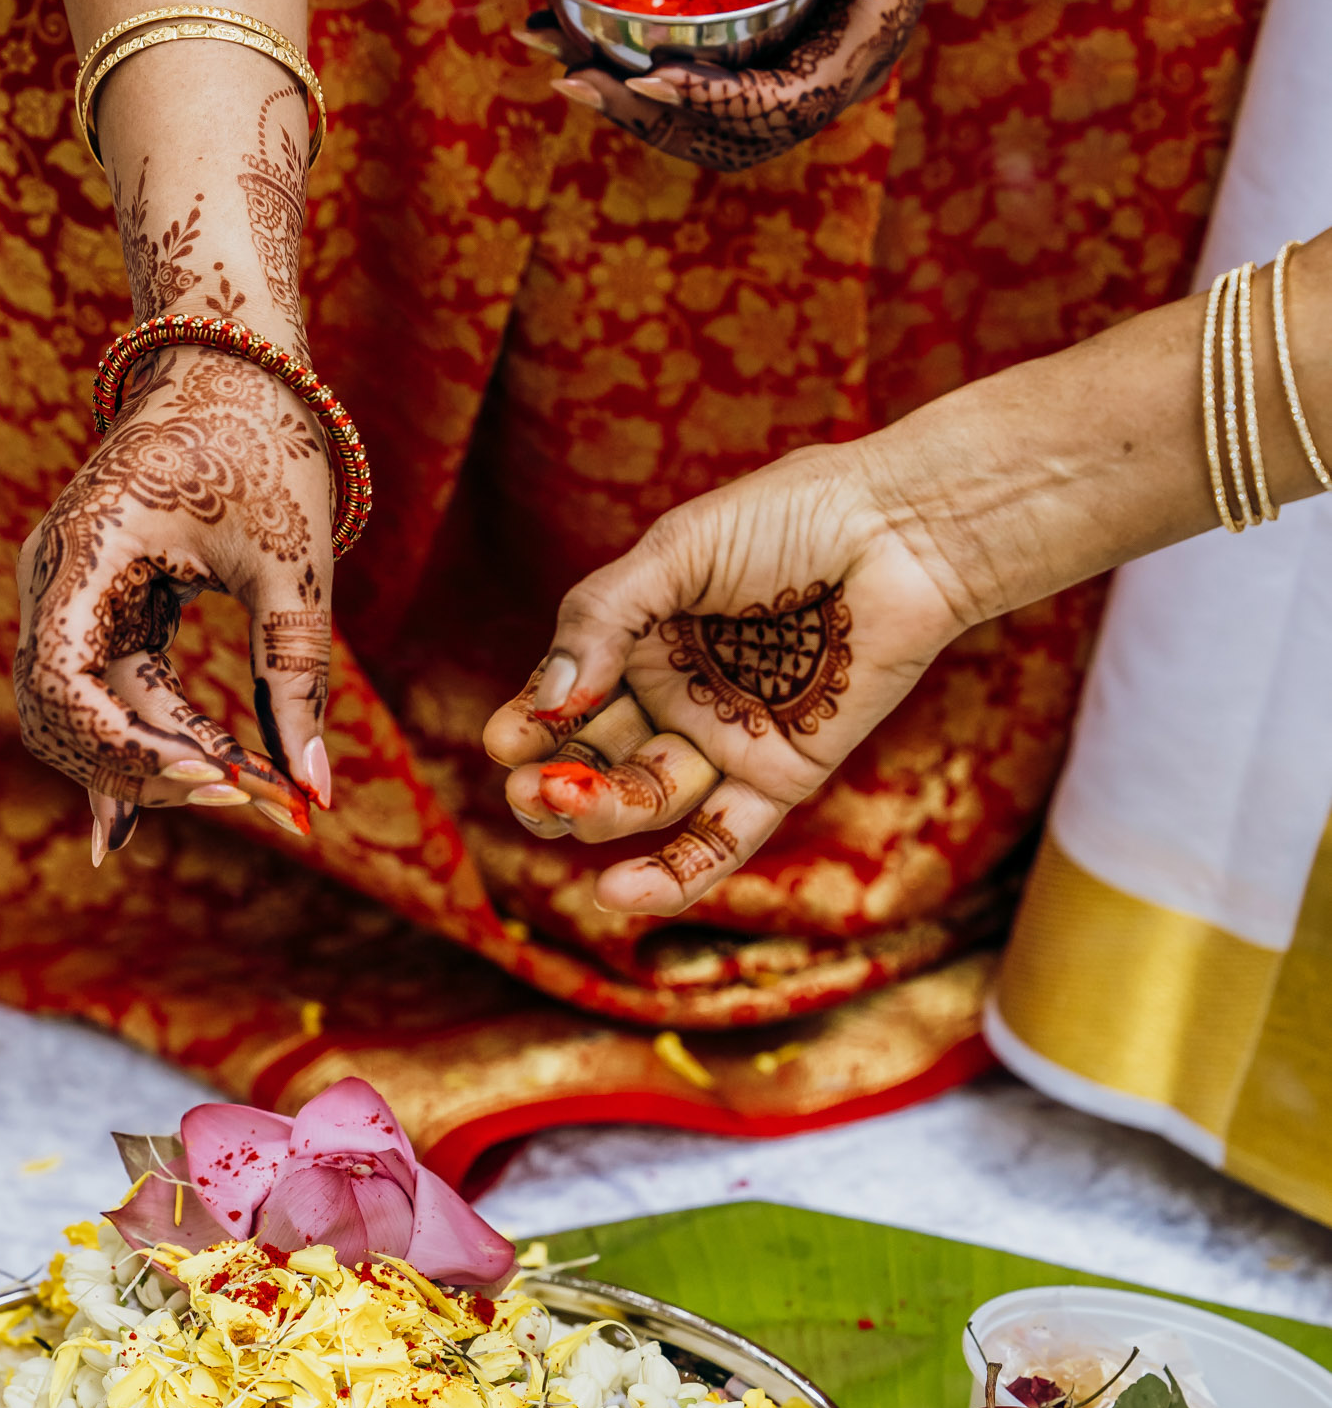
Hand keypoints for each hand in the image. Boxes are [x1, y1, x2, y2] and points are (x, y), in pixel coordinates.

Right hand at [14, 346, 334, 860]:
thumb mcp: (291, 564)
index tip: (216, 777)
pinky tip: (193, 792)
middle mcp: (56, 579)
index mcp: (87, 551)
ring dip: (161, 762)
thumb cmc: (265, 446)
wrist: (234, 368)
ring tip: (256, 796)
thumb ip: (296, 676)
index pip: (64, 684)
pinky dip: (158, 738)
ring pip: (89, 714)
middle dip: (150, 769)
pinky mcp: (100, 606)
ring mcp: (70, 594)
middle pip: (66, 715)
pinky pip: (112, 692)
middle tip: (254, 801)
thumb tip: (315, 793)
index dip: (127, 748)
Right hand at [485, 439, 986, 914]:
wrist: (905, 529)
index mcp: (641, 640)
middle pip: (598, 760)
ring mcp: (728, 740)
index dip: (529, 728)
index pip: (566, 700)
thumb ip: (603, 617)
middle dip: (556, 783)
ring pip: (649, 801)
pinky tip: (618, 891)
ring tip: (567, 807)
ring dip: (602, 814)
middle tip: (530, 790)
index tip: (502, 743)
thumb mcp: (677, 550)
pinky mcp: (784, 775)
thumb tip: (544, 698)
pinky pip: (721, 838)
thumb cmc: (794, 516)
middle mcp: (677, 697)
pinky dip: (674, 874)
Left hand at [525, 0, 1065, 172]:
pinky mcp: (764, 39)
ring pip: (706, 117)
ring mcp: (794, 60)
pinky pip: (700, 73)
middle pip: (732, 133)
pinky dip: (639, 66)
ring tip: (561, 66)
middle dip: (651, 116)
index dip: (714, 102)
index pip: (782, 105)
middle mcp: (826, 70)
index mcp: (862, 47)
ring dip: (631, 102)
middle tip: (575, 81)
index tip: (648, 79)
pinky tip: (578, 34)